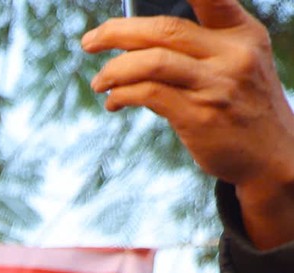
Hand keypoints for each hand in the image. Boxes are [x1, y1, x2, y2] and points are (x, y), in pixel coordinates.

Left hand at [83, 0, 293, 195]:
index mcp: (242, 33)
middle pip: (164, 29)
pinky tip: (114, 101)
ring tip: (99, 81)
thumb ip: (203, 44)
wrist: (272, 153)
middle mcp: (232, 54)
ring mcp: (216, 85)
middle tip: (89, 41)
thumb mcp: (240, 60)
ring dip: (113, 70)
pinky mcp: (199, 116)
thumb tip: (135, 38)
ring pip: (151, 62)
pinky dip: (122, 94)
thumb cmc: (242, 102)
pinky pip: (148, 94)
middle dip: (117, 32)